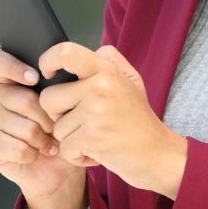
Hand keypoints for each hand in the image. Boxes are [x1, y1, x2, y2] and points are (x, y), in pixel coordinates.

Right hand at [0, 49, 87, 208]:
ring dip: (43, 138)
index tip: (34, 78)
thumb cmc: (65, 128)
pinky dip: (35, 153)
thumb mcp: (73, 98)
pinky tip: (38, 152)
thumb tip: (97, 53)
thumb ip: (77, 74)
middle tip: (55, 125)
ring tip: (48, 140)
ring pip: (23, 126)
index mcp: (12, 78)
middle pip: (21, 98)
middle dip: (47, 117)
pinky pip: (18, 148)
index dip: (11, 67)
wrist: (62, 166)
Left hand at [37, 43, 187, 198]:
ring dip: (71, 139)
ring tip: (94, 138)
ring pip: (56, 127)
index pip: (66, 52)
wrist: (160, 154)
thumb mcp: (132, 82)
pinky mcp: (93, 137)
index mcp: (107, 71)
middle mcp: (100, 87)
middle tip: (81, 123)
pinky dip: (77, 156)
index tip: (47, 74)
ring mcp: (96, 112)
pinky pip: (65, 148)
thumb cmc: (140, 120)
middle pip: (48, 98)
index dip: (48, 61)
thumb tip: (90, 51)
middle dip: (58, 116)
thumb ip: (111, 61)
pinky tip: (95, 153)